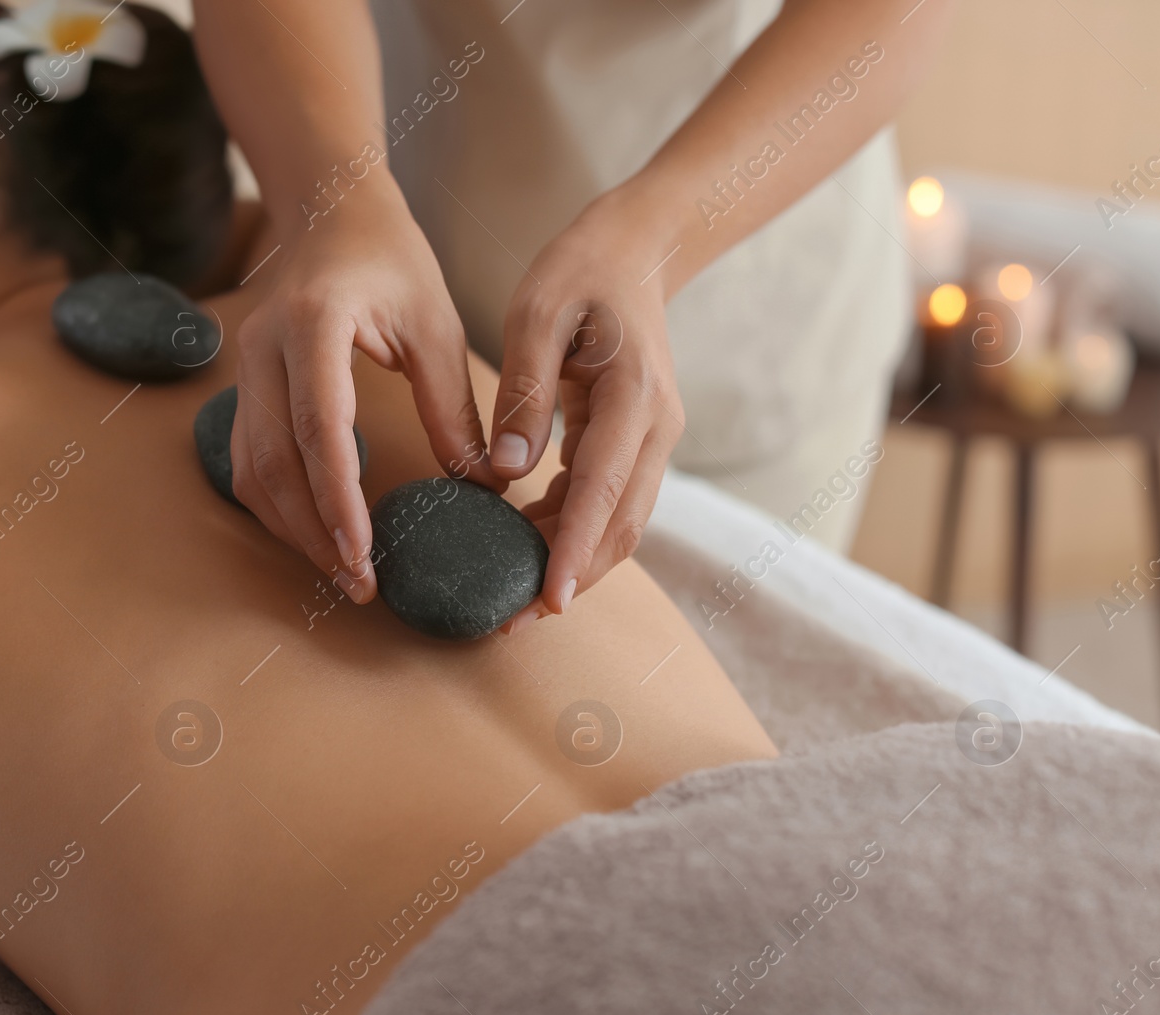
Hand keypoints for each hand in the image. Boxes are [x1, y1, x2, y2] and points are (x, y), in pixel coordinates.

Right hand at [231, 188, 501, 601]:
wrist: (332, 211)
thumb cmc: (390, 261)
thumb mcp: (436, 324)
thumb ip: (452, 405)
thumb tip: (481, 485)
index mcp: (315, 324)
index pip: (320, 429)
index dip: (338, 499)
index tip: (363, 553)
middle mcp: (264, 349)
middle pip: (276, 462)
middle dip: (314, 532)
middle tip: (359, 583)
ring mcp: (244, 369)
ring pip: (251, 470)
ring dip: (291, 528)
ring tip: (341, 571)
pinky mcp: (244, 387)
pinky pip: (248, 460)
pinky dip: (278, 505)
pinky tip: (315, 532)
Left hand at [492, 191, 685, 631]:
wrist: (635, 249)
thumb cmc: (579, 271)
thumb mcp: (536, 313)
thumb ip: (522, 391)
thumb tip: (504, 472)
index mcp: (633, 398)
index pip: (602, 491)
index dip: (572, 550)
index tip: (545, 600)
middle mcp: (655, 428)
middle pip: (619, 527)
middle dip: (569, 579)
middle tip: (510, 621)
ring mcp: (653, 439)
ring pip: (618, 524)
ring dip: (570, 564)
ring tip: (510, 599)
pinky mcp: (636, 443)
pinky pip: (607, 502)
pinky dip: (570, 532)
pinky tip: (522, 546)